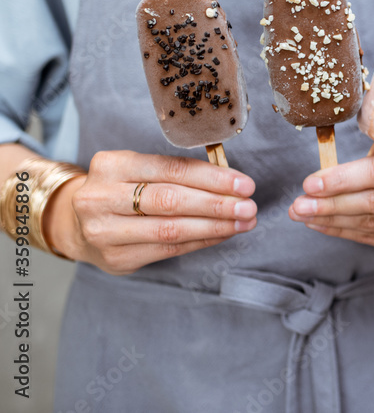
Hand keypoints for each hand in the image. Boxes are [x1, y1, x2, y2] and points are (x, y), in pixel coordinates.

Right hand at [47, 151, 256, 274]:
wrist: (75, 223)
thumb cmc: (121, 190)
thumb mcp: (139, 169)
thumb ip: (177, 173)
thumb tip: (231, 183)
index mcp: (112, 165)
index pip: (171, 169)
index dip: (212, 177)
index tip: (243, 184)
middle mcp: (102, 198)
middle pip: (171, 200)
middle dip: (217, 204)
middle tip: (249, 206)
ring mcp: (105, 231)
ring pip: (171, 229)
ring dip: (214, 226)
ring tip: (243, 222)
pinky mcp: (116, 258)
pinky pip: (168, 249)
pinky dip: (201, 241)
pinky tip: (223, 234)